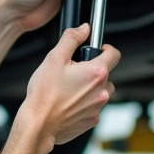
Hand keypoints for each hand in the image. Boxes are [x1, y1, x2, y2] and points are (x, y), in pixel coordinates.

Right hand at [21, 24, 119, 147]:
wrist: (39, 124)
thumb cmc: (44, 95)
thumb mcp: (54, 58)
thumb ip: (72, 39)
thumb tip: (83, 29)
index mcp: (96, 73)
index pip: (114, 54)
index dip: (105, 49)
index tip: (98, 50)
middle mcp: (102, 91)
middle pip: (106, 74)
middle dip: (93, 71)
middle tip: (74, 73)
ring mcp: (98, 108)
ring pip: (100, 92)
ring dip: (90, 88)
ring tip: (69, 89)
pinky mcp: (92, 121)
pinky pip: (93, 107)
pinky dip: (84, 104)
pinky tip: (68, 103)